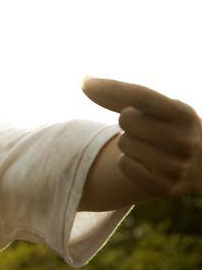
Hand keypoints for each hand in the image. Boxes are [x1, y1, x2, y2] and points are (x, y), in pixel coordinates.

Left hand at [82, 77, 201, 197]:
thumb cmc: (172, 129)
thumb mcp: (161, 110)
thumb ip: (124, 97)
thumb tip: (85, 82)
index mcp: (184, 114)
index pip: (141, 96)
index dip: (111, 88)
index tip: (85, 82)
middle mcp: (183, 140)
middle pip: (126, 119)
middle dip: (128, 122)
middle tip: (146, 130)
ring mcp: (175, 166)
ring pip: (123, 143)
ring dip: (129, 144)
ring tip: (150, 148)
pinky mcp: (164, 188)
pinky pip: (124, 165)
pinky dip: (129, 163)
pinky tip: (148, 164)